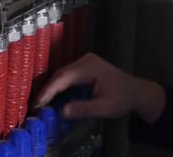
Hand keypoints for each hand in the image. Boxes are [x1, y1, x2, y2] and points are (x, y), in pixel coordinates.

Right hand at [34, 53, 164, 122]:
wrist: (136, 92)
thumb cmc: (122, 99)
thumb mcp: (104, 107)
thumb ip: (84, 109)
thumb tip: (62, 111)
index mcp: (89, 67)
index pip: (63, 77)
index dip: (49, 91)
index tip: (37, 103)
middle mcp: (85, 60)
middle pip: (61, 74)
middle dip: (48, 89)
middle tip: (35, 105)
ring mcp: (85, 62)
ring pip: (63, 74)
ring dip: (52, 87)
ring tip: (41, 102)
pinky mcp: (85, 66)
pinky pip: (68, 75)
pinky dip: (60, 85)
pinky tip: (54, 97)